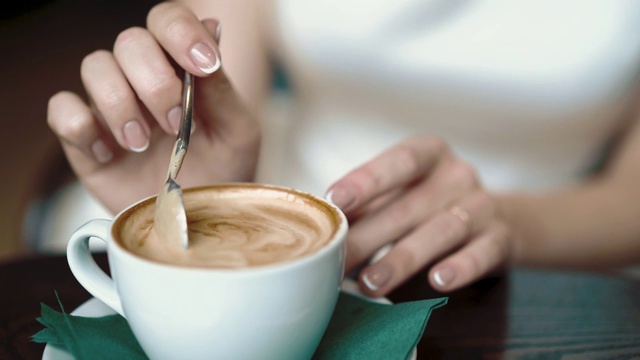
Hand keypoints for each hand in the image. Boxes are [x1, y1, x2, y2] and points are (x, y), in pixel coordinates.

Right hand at [47, 2, 259, 213]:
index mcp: (182, 67)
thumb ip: (222, 86)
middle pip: (130, 41)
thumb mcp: (237, 132)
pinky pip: (61, 108)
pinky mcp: (84, 136)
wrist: (199, 219)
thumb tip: (212, 27)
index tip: (203, 65)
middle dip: (155, 82)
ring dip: (120, 104)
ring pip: (95, 66)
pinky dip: (81, 126)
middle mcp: (142, 78)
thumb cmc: (223, 171)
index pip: (167, 20)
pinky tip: (109, 155)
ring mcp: (111, 104)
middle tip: (175, 124)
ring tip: (143, 146)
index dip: (180, 31)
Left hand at [326, 136, 512, 294]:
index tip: (335, 198)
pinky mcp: (500, 238)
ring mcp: (482, 205)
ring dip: (402, 258)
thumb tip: (320, 226)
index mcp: (428, 154)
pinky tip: (438, 281)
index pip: (398, 161)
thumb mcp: (403, 191)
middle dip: (369, 235)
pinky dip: (461, 267)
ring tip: (371, 283)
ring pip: (441, 231)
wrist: (498, 218)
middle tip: (336, 260)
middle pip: (409, 205)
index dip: (366, 179)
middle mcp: (457, 175)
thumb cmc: (430, 202)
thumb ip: (369, 203)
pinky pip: (482, 253)